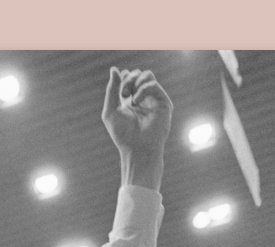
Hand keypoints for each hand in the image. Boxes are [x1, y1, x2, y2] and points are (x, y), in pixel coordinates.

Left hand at [101, 67, 171, 187]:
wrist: (137, 149)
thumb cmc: (123, 135)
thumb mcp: (111, 110)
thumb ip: (112, 89)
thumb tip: (114, 69)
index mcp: (130, 99)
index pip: (129, 77)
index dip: (123, 77)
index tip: (118, 91)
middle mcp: (143, 98)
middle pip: (138, 73)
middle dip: (128, 78)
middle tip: (123, 94)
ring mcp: (154, 100)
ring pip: (147, 75)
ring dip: (136, 81)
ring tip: (129, 97)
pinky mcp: (163, 103)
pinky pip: (153, 85)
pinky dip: (142, 89)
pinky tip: (136, 101)